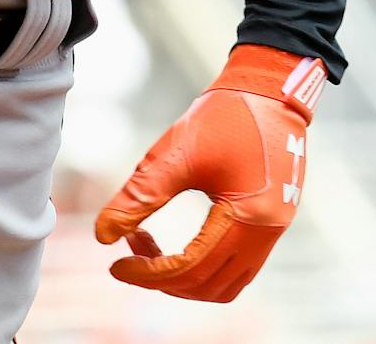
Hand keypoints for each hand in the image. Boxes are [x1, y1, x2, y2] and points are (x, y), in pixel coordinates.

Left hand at [94, 45, 327, 302]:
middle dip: (163, 277)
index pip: (191, 268)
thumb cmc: (222, 116)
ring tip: (149, 243)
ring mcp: (274, 231)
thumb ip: (138, 196)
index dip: (148, 273)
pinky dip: (204, 267)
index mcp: (247, 217)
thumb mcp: (174, 154)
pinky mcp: (271, 223)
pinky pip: (237, 267)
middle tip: (129, 249)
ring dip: (184, 277)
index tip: (115, 265)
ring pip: (226, 284)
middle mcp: (267, 233)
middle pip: (208, 286)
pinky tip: (176, 242)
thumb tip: (102, 235)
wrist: (268, 90)